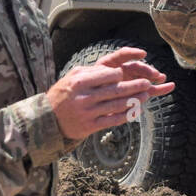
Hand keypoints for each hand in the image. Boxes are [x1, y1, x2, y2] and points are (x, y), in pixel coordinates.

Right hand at [48, 47, 175, 139]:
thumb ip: (92, 72)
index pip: (108, 75)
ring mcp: (88, 113)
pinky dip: (126, 115)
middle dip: (135, 86)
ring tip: (146, 95)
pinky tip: (135, 110)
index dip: (121, 74)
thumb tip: (113, 69)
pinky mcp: (90, 126)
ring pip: (117, 105)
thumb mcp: (72, 77)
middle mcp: (84, 97)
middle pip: (116, 91)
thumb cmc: (63, 93)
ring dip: (134, 100)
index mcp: (80, 82)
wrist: (48, 119)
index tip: (127, 72)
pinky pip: (113, 120)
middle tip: (147, 83)